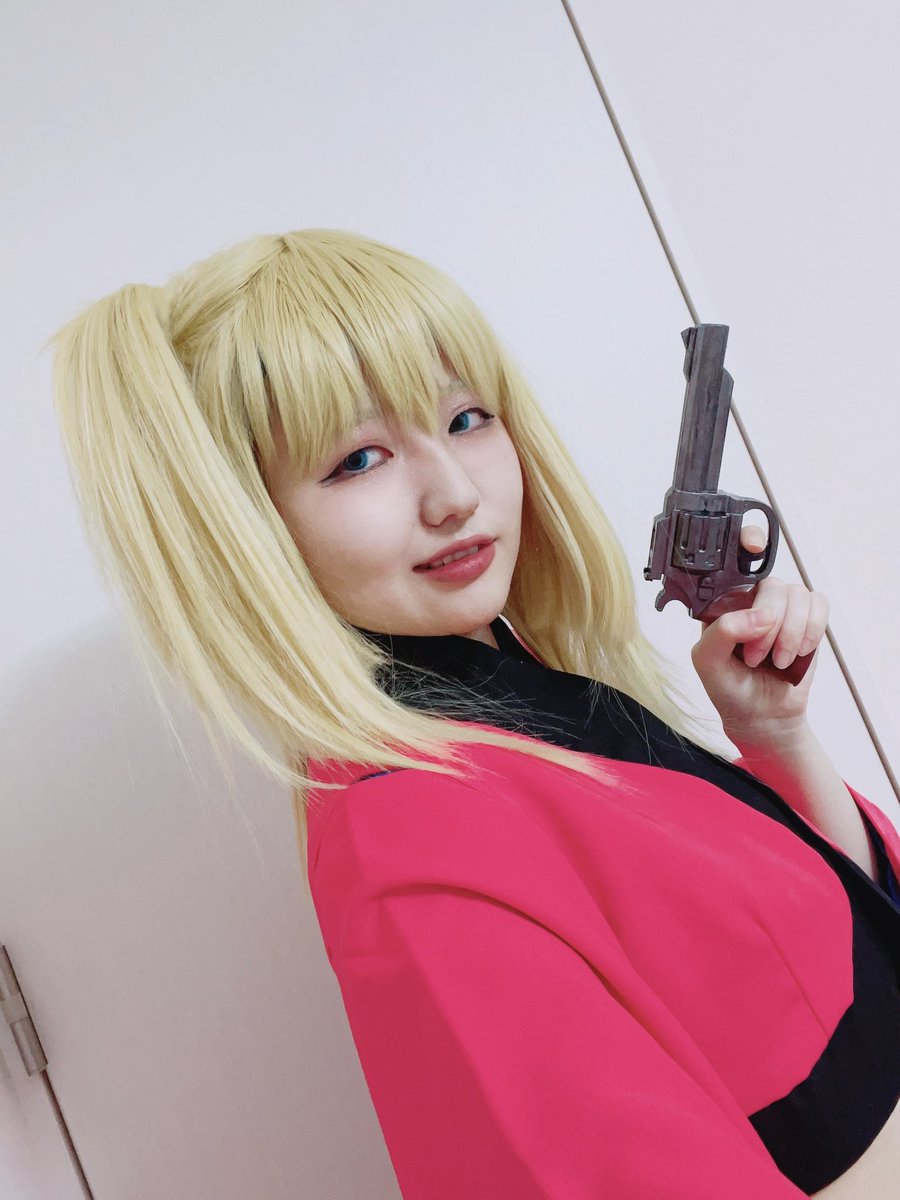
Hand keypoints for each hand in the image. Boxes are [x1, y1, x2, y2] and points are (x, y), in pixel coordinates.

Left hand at [690, 525, 829, 746]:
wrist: (761, 715)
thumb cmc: (728, 686)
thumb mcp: (707, 661)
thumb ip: (723, 632)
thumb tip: (760, 616)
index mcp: (724, 600)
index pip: (735, 558)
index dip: (748, 541)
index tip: (755, 546)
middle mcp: (754, 597)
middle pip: (771, 585)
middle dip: (769, 624)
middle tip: (756, 656)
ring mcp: (783, 606)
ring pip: (797, 596)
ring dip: (789, 634)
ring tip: (775, 661)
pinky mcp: (808, 619)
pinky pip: (819, 606)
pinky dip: (811, 631)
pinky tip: (796, 653)